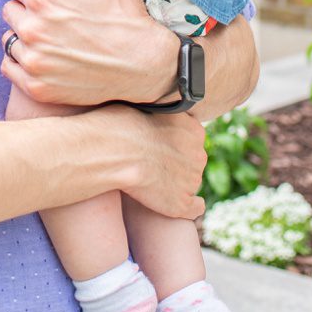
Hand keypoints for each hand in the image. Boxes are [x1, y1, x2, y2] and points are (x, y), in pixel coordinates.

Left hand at [2, 0, 178, 106]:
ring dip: (23, 36)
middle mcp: (33, 29)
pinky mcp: (37, 86)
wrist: (145, 63)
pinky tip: (43, 58)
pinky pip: (9, 67)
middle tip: (54, 19)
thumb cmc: (125, 14)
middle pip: (10, 11)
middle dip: (27, 10)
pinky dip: (20, 62)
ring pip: (9, 39)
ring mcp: (34, 61)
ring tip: (52, 39)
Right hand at [98, 105, 205, 220]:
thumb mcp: (147, 104)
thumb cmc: (119, 124)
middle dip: (175, 161)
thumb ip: (161, 111)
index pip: (190, 137)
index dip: (172, 140)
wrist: (112, 151)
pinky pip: (195, 207)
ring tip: (149, 177)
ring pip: (189, 181)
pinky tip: (172, 200)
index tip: (156, 142)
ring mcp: (191, 181)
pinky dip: (189, 206)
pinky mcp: (180, 204)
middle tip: (150, 160)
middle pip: (191, 160)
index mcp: (193, 129)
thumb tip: (158, 111)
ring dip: (174, 181)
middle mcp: (199, 155)